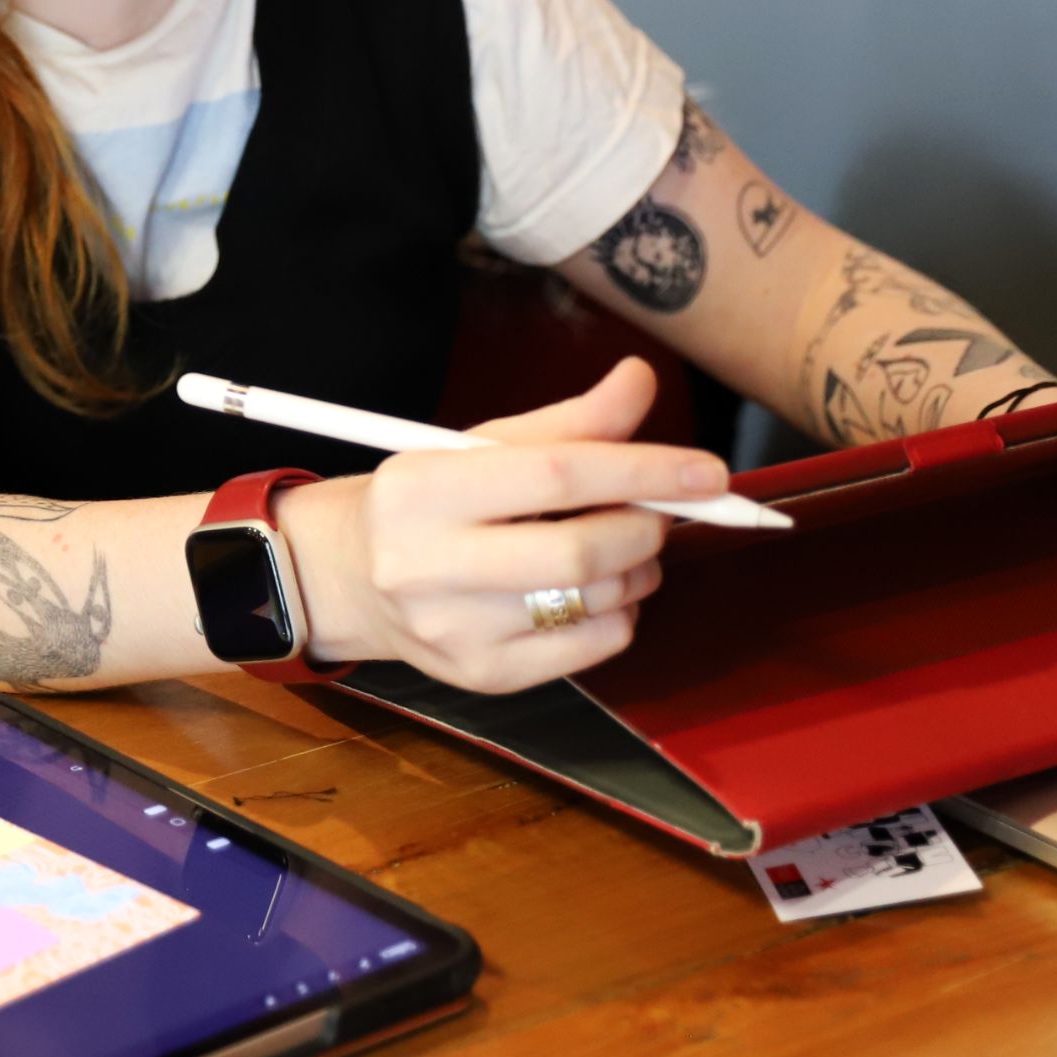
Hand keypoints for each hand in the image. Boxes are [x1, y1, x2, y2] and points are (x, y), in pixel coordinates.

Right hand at [275, 359, 731, 693]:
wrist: (350, 576)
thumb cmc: (427, 504)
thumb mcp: (479, 448)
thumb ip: (568, 423)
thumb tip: (640, 381)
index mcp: (421, 489)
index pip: (556, 475)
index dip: (643, 471)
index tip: (707, 471)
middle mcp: (425, 564)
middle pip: (580, 551)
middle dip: (643, 528)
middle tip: (653, 515)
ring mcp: (452, 629)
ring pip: (593, 602)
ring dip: (638, 570)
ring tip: (625, 549)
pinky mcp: (481, 676)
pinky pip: (591, 647)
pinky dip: (620, 614)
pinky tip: (598, 592)